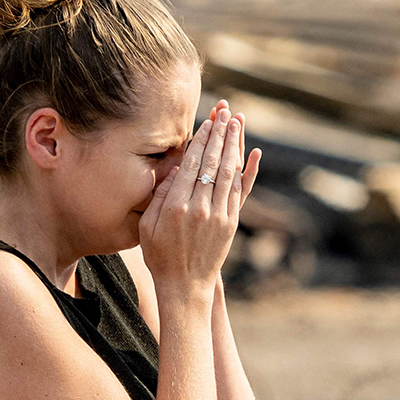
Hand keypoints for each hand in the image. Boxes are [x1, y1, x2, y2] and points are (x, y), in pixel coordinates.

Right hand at [140, 100, 260, 297]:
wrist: (185, 287)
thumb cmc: (160, 257)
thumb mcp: (147, 228)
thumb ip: (159, 197)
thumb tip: (176, 170)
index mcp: (176, 207)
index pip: (192, 164)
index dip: (201, 140)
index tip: (207, 122)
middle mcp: (200, 209)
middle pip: (213, 163)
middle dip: (220, 134)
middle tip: (225, 112)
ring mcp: (219, 216)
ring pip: (229, 173)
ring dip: (234, 145)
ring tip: (237, 123)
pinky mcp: (231, 224)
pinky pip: (241, 191)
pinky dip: (248, 170)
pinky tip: (252, 153)